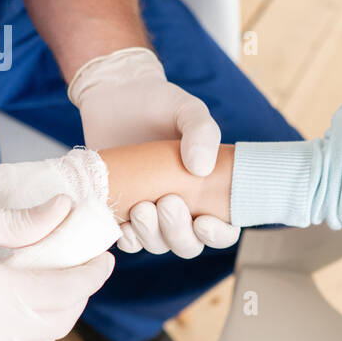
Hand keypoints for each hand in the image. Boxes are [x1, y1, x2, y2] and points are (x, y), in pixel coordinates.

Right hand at [0, 190, 114, 340]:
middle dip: (75, 297)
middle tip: (75, 270)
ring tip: (46, 292)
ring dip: (50, 325)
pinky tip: (16, 316)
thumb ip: (21, 222)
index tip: (103, 260)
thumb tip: (63, 212)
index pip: (61, 292)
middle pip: (53, 325)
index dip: (91, 275)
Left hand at [67, 46, 240, 255]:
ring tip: (140, 207)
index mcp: (208, 191)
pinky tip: (122, 224)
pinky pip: (127, 241)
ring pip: (157, 245)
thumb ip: (203, 132)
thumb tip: (201, 169)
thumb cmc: (160, 104)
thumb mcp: (188, 110)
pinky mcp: (121, 211)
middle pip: (188, 244)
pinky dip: (126, 239)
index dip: (218, 235)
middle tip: (166, 202)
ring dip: (150, 234)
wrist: (116, 95)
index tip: (203, 221)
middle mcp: (183, 209)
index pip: (225, 230)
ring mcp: (151, 214)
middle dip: (177, 232)